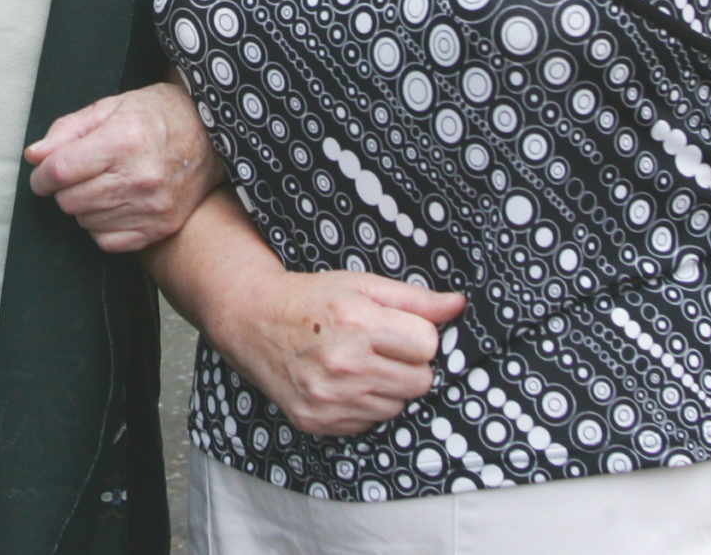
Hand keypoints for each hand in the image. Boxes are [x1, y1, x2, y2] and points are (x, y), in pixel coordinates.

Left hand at [25, 80, 224, 253]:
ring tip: (103, 183)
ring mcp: (152, 207)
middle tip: (78, 174)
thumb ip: (67, 131)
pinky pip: (107, 241)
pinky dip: (101, 225)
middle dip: (63, 188)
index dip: (42, 175)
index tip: (42, 174)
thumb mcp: (110, 108)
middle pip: (70, 200)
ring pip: (85, 221)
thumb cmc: (157, 116)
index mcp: (124, 141)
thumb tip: (34, 155)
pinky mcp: (160, 228)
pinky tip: (114, 204)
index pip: (62, 170)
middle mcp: (140, 177)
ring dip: (83, 205)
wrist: (210, 136)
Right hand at [207, 270, 465, 436]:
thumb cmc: (311, 299)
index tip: (398, 329)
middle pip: (420, 381)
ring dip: (387, 388)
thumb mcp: (361, 285)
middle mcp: (343, 362)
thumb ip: (414, 299)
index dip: (418, 336)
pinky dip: (363, 407)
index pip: (429, 345)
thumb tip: (459, 305)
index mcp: (358, 322)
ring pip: (397, 407)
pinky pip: (369, 424)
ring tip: (358, 364)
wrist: (251, 320)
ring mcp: (329, 397)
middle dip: (407, 364)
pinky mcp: (317, 421)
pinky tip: (342, 383)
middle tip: (378, 347)